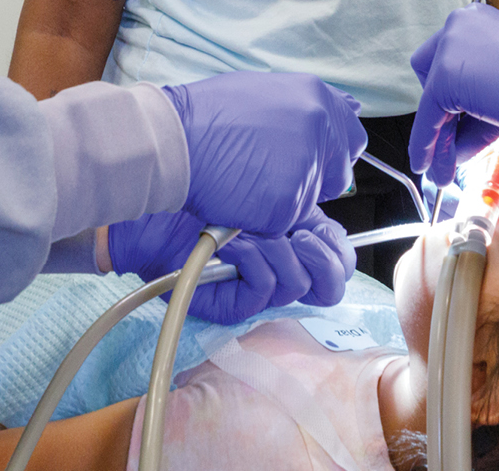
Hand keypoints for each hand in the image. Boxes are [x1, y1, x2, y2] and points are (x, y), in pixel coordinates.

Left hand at [107, 208, 349, 321]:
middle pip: (329, 286)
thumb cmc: (207, 195)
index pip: (339, 262)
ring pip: (296, 285)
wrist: (158, 210)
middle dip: (320, 259)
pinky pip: (264, 288)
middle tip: (297, 236)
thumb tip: (333, 222)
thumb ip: (307, 209)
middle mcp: (280, 269)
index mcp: (296, 242)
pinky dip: (251, 261)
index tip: (317, 230)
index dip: (338, 252)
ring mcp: (258, 289)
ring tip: (247, 233)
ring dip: (274, 251)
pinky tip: (231, 245)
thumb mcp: (272, 195)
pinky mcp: (236, 304)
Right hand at [159, 72, 359, 233]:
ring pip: (307, 200)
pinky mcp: (287, 202)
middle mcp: (320, 130)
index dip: (332, 154)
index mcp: (317, 98)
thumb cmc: (203, 117)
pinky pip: (283, 220)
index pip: (351, 138)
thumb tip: (331, 115)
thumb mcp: (262, 91)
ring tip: (243, 178)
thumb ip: (301, 106)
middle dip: (311, 181)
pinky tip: (236, 195)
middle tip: (270, 176)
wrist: (169, 140)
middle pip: (337, 175)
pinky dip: (261, 217)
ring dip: (281, 199)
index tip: (315, 161)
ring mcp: (306, 167)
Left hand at [406, 3, 498, 177]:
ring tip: (445, 165)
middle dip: (439, 112)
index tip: (449, 123)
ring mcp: (451, 46)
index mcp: (477, 21)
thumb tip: (454, 142)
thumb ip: (476, 110)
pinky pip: (429, 118)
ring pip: (430, 101)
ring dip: (437, 137)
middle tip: (449, 140)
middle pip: (429, 74)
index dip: (449, 100)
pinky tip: (432, 163)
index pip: (447, 62)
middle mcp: (459, 25)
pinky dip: (427, 144)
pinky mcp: (446, 75)